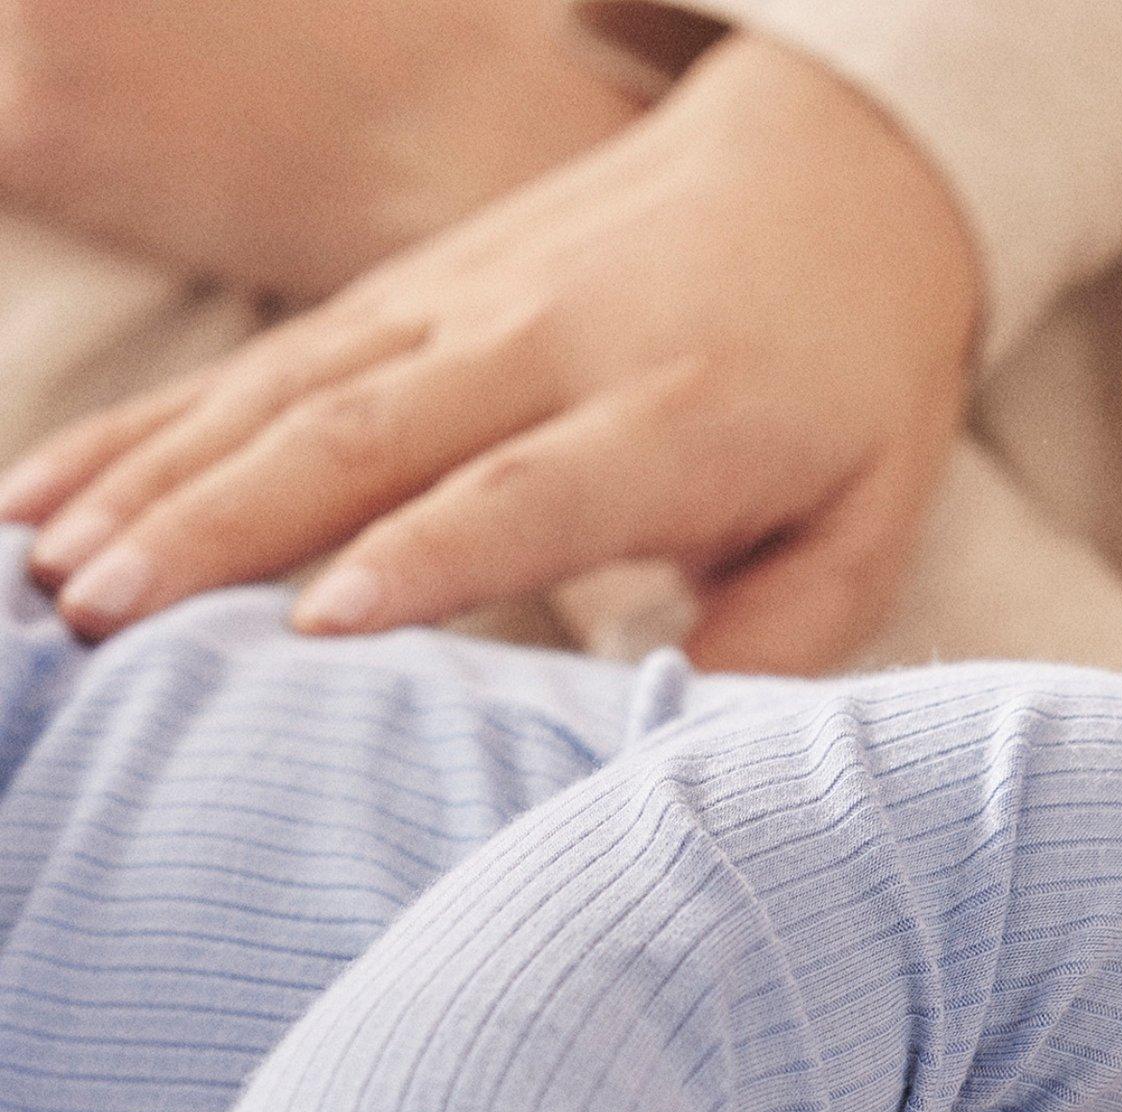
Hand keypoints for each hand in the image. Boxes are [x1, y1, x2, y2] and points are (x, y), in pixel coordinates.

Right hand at [0, 30, 982, 671]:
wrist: (836, 170)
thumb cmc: (852, 387)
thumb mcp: (865, 522)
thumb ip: (781, 639)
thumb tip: (677, 757)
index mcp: (669, 415)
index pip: (526, 490)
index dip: (424, 556)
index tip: (320, 629)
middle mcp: (542, 347)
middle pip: (363, 438)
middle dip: (225, 530)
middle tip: (111, 624)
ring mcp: (456, 309)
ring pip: (281, 393)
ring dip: (157, 482)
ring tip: (52, 577)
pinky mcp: (402, 296)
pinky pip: (256, 366)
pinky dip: (147, 429)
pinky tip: (49, 493)